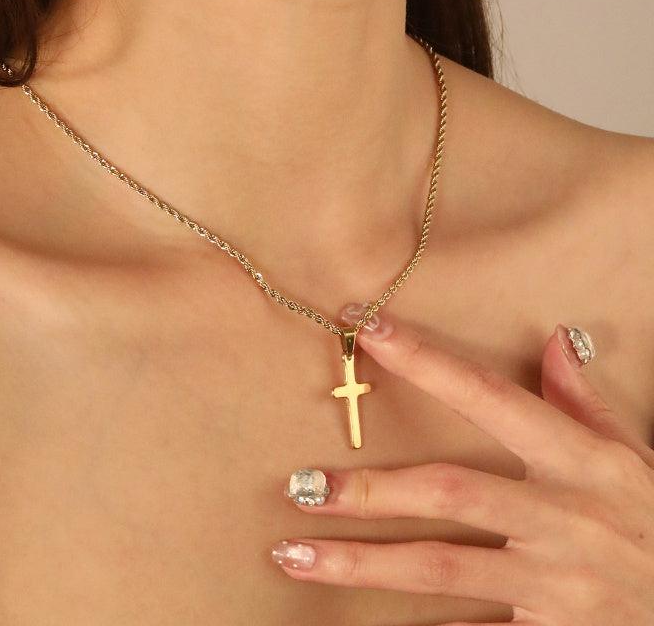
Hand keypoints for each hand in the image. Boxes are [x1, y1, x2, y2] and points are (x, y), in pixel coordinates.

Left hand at [270, 303, 653, 624]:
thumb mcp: (633, 458)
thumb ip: (585, 402)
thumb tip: (555, 340)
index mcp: (582, 461)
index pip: (490, 398)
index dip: (428, 362)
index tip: (369, 330)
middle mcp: (564, 516)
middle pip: (450, 492)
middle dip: (370, 489)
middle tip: (302, 486)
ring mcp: (556, 582)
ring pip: (443, 568)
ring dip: (363, 562)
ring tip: (294, 552)